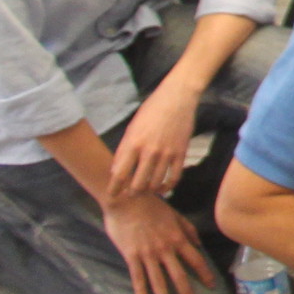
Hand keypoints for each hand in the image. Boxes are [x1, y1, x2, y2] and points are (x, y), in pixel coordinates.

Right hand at [101, 192, 219, 293]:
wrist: (127, 199)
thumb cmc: (152, 205)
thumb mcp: (175, 215)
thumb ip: (188, 230)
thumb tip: (199, 244)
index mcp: (178, 238)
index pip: (196, 260)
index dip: (204, 274)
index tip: (211, 286)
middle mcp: (166, 249)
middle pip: (179, 276)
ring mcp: (148, 254)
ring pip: (158, 281)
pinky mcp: (131, 255)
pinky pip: (138, 276)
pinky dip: (141, 291)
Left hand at [107, 83, 202, 203]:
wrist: (177, 98)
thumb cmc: (151, 111)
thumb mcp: (132, 128)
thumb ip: (124, 150)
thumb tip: (117, 171)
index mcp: (133, 144)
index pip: (120, 174)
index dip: (114, 189)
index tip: (112, 196)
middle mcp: (149, 151)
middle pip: (138, 185)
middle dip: (132, 193)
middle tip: (130, 194)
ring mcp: (167, 153)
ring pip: (155, 184)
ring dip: (148, 191)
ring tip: (145, 190)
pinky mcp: (181, 153)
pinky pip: (174, 178)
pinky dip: (167, 187)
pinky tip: (162, 187)